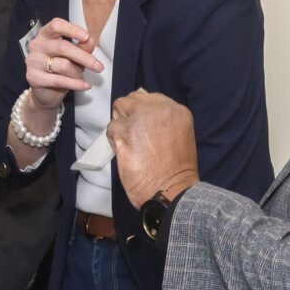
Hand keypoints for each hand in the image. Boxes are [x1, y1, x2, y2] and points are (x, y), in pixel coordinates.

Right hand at [23, 17, 101, 110]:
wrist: (46, 92)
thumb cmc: (59, 70)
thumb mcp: (74, 57)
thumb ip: (82, 47)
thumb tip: (90, 40)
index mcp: (45, 35)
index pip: (56, 25)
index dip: (72, 29)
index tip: (86, 37)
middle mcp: (36, 45)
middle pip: (63, 46)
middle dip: (84, 57)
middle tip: (98, 66)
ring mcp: (33, 61)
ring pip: (63, 65)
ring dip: (77, 73)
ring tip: (81, 78)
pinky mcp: (33, 77)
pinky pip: (59, 80)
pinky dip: (76, 84)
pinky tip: (85, 85)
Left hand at [107, 91, 199, 208]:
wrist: (171, 191)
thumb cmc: (175, 172)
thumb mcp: (179, 136)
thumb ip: (162, 123)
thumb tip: (142, 118)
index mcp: (176, 111)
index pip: (151, 98)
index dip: (142, 111)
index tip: (141, 124)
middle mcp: (160, 110)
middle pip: (133, 99)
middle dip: (129, 114)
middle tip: (131, 133)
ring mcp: (141, 120)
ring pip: (119, 110)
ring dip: (121, 126)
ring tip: (129, 144)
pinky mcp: (124, 132)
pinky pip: (111, 128)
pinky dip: (114, 140)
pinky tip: (125, 152)